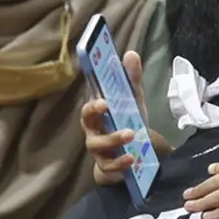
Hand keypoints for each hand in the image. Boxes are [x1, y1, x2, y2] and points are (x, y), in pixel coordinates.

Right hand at [81, 50, 172, 186]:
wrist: (132, 154)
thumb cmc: (127, 122)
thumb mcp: (133, 101)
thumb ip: (131, 80)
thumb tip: (130, 53)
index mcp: (97, 113)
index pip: (89, 105)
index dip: (93, 102)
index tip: (102, 99)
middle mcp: (93, 130)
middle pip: (86, 122)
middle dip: (95, 113)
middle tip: (107, 106)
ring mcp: (98, 150)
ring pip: (98, 145)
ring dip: (113, 138)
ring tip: (131, 134)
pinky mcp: (106, 166)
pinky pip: (109, 165)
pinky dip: (120, 162)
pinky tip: (132, 158)